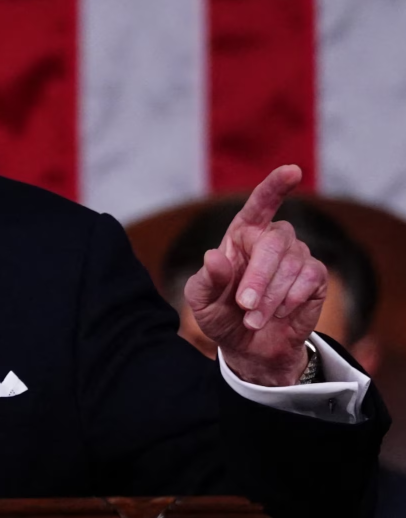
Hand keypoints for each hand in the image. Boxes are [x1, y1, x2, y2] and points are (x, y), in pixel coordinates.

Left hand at [183, 166, 326, 385]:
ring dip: (271, 297)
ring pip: (292, 264)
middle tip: (245, 306)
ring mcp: (296, 256)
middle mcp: (271, 239)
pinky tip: (280, 313)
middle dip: (259, 276)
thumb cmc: (221, 314)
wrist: (248, 346)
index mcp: (241, 234)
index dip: (275, 186)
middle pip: (273, 242)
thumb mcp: (202, 301)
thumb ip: (206, 280)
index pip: (260, 204)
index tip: (293, 171)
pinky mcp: (315, 277)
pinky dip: (292, 299)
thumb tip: (214, 256)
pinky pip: (310, 278)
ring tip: (254, 319)